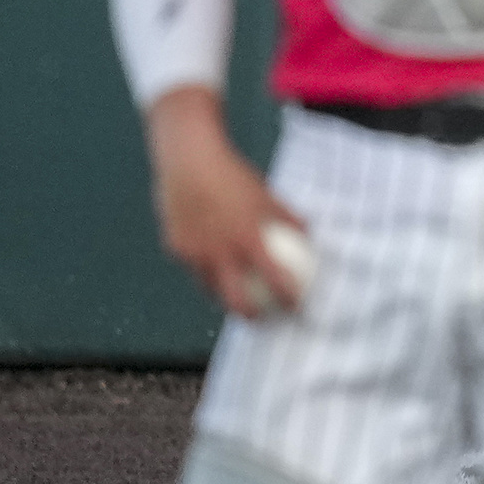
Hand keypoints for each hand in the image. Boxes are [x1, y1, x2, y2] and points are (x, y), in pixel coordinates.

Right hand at [146, 95, 308, 321]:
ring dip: (223, 298)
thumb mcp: (265, 193)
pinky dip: (205, 270)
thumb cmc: (234, 175)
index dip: (287, 297)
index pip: (273, 277)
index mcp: (247, 237)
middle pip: (234, 298)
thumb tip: (308, 232)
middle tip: (263, 321)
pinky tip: (213, 273)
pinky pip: (193, 266)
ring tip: (236, 304)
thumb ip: (285, 215)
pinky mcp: (175, 248)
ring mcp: (193, 252)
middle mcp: (218, 250)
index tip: (298, 307)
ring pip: (209, 286)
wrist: (189, 162)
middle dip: (250, 316)